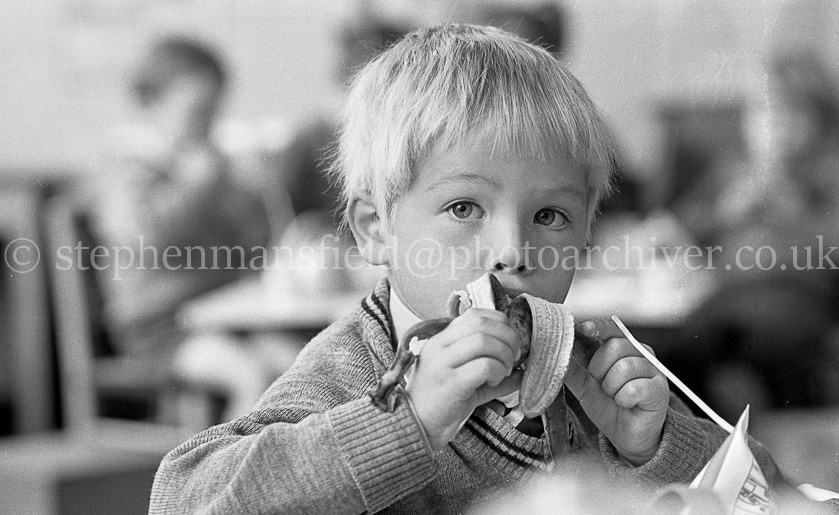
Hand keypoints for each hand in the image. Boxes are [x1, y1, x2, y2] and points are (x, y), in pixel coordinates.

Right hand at [406, 309, 522, 449]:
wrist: (415, 426)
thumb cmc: (441, 402)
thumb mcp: (467, 380)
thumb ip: (492, 372)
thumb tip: (522, 371)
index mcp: (442, 339)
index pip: (474, 315)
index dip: (499, 324)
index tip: (508, 343)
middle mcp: (440, 345)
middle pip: (482, 324)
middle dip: (507, 338)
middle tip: (512, 358)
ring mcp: (443, 362)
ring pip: (484, 341)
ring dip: (503, 355)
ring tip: (502, 372)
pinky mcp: (451, 382)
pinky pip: (483, 365)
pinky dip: (497, 371)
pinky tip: (493, 383)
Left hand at [563, 319, 668, 465]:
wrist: (628, 436)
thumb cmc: (609, 406)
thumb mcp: (584, 386)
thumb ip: (572, 369)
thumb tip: (554, 351)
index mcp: (623, 348)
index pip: (611, 328)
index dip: (598, 326)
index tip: (583, 328)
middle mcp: (641, 354)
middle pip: (614, 346)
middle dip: (599, 369)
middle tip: (602, 385)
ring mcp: (653, 370)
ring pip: (624, 368)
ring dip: (611, 388)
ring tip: (615, 396)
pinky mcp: (659, 389)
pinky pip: (634, 388)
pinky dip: (624, 399)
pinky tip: (627, 404)